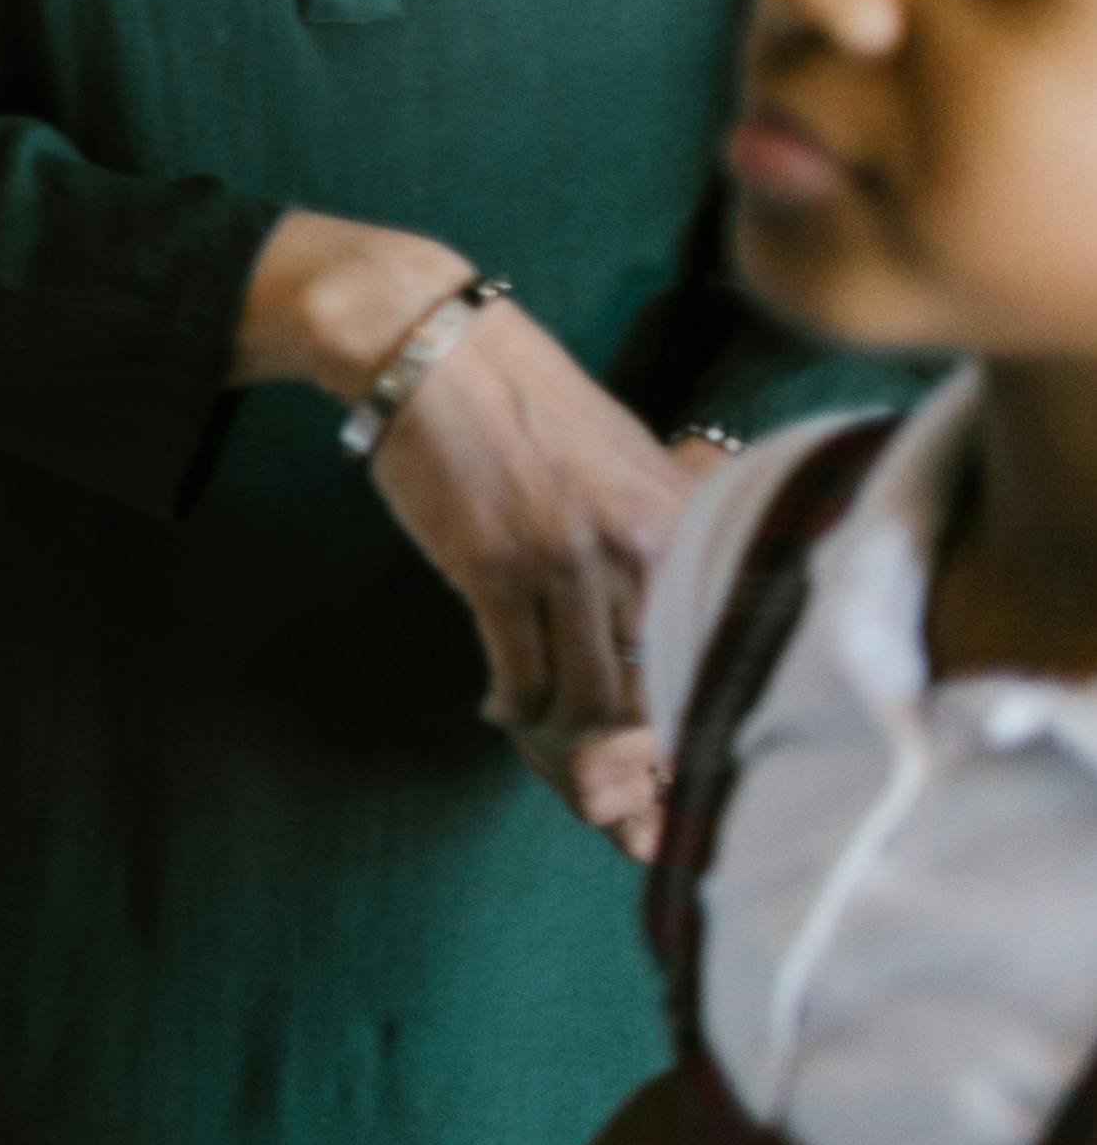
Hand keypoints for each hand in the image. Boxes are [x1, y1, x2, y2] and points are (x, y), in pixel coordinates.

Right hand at [242, 212, 690, 845]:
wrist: (433, 349)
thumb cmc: (525, 402)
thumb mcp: (623, 455)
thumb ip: (657, 531)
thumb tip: (676, 610)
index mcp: (680, 520)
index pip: (712, 648)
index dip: (701, 724)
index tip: (686, 769)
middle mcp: (639, 547)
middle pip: (658, 692)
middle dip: (639, 758)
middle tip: (619, 795)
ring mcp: (567, 563)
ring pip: (591, 700)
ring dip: (568, 739)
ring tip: (548, 737)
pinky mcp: (495, 572)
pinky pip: (521, 678)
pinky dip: (515, 711)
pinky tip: (502, 709)